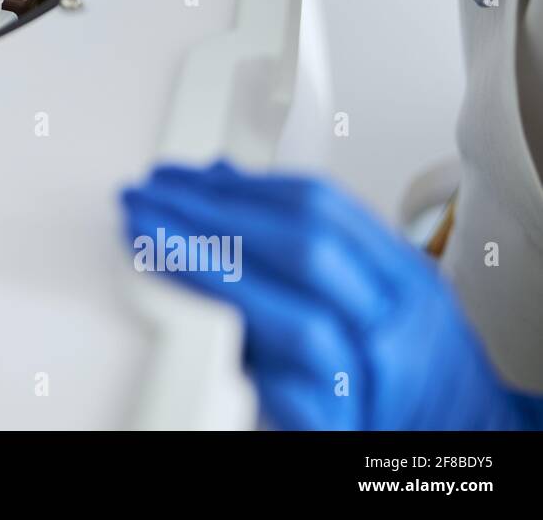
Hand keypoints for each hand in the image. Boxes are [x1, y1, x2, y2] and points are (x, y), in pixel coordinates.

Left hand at [122, 161, 542, 429]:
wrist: (468, 439)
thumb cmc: (414, 363)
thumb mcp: (380, 288)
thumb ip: (310, 239)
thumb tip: (220, 180)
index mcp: (402, 277)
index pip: (318, 206)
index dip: (237, 184)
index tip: (178, 176)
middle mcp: (394, 323)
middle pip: (302, 249)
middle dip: (212, 215)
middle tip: (146, 199)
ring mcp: (374, 382)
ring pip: (297, 321)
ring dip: (211, 274)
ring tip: (148, 245)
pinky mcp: (344, 433)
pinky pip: (294, 396)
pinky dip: (248, 363)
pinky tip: (195, 332)